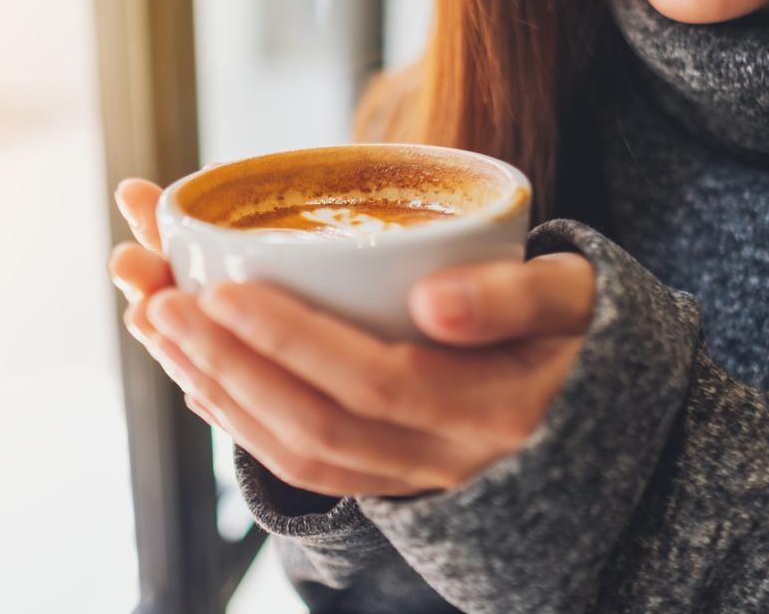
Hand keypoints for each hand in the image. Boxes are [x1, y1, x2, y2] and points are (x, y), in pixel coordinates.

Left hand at [108, 177, 594, 497]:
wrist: (611, 422)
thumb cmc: (589, 335)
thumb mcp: (580, 296)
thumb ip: (518, 296)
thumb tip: (432, 301)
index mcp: (495, 408)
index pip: (378, 380)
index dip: (294, 341)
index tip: (224, 287)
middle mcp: (448, 458)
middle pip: (316, 423)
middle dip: (227, 362)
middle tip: (158, 299)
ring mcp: (418, 477)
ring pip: (302, 454)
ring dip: (219, 392)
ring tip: (159, 329)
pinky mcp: (397, 481)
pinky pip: (312, 469)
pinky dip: (246, 427)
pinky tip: (201, 381)